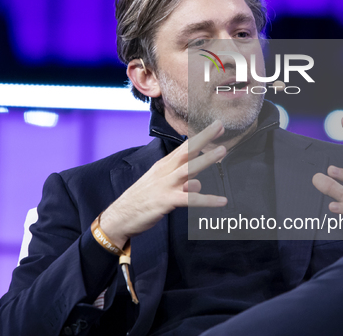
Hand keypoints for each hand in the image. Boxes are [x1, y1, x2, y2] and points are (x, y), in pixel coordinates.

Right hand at [98, 120, 227, 248]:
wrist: (119, 217)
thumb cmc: (141, 200)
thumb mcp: (160, 184)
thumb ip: (180, 181)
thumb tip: (198, 181)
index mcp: (163, 166)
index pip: (184, 147)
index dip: (200, 136)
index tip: (216, 126)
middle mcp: (164, 172)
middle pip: (186, 151)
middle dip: (203, 137)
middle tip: (220, 126)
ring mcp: (165, 185)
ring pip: (188, 169)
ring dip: (205, 159)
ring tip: (222, 150)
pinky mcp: (166, 201)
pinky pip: (190, 199)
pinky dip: (207, 200)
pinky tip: (221, 201)